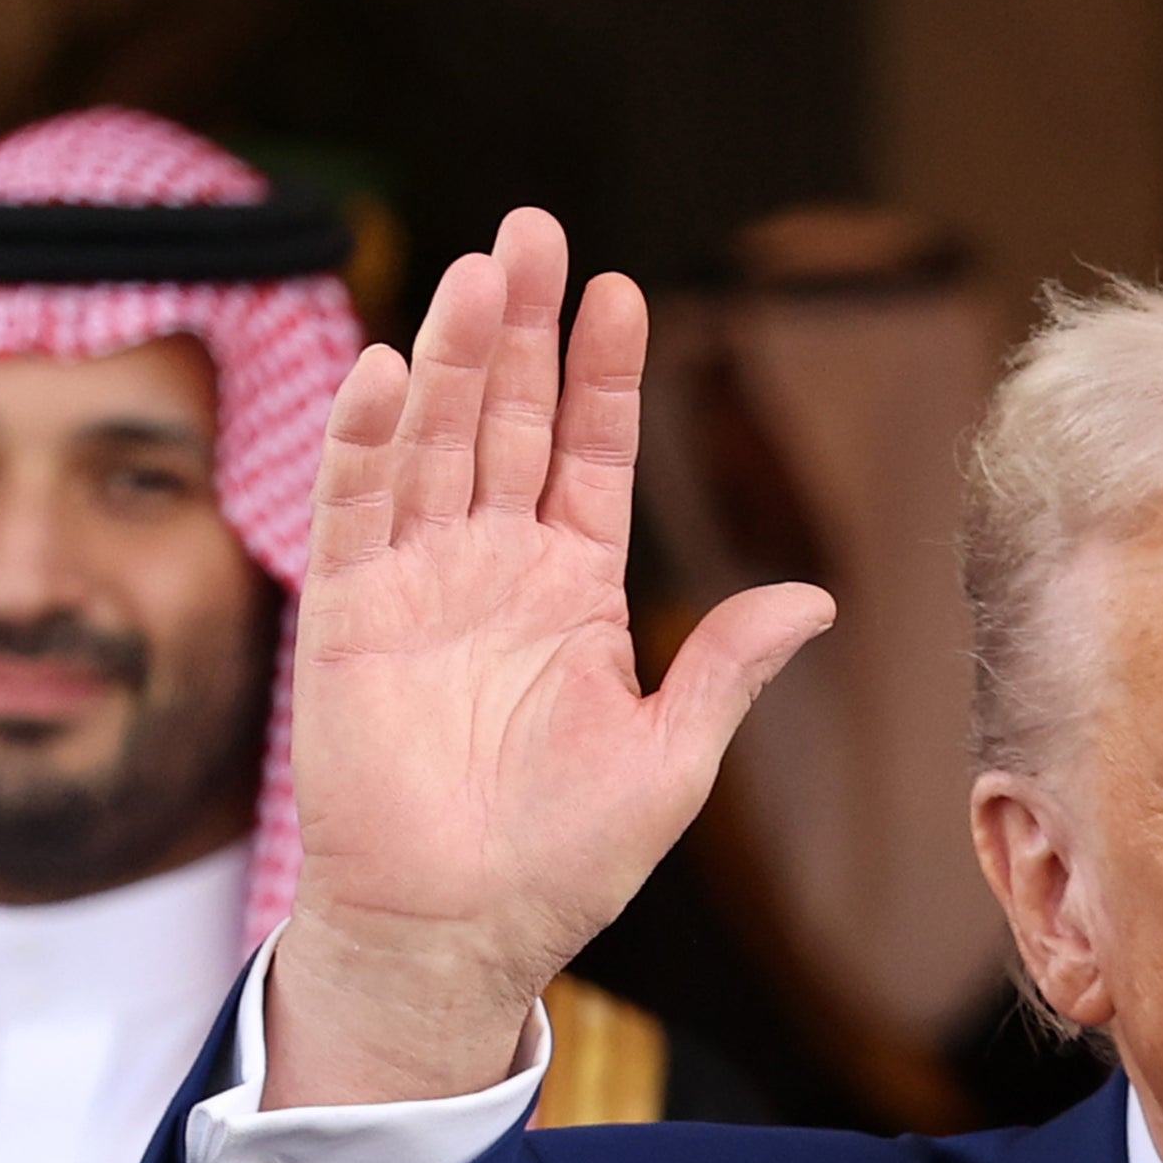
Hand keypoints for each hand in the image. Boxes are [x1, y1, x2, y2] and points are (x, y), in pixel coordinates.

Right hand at [271, 208, 835, 1106]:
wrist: (456, 934)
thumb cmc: (564, 862)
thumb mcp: (671, 759)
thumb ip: (725, 665)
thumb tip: (815, 595)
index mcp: (574, 592)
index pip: (591, 455)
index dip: (605, 375)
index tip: (621, 294)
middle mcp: (494, 569)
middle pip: (509, 420)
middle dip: (521, 327)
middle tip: (531, 228)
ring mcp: (417, 585)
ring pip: (434, 443)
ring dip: (451, 357)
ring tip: (475, 271)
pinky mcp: (348, 619)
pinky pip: (355, 513)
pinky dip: (366, 442)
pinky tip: (384, 370)